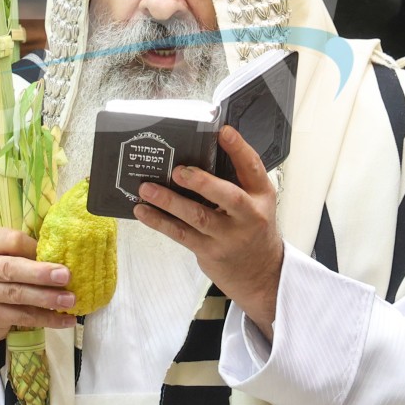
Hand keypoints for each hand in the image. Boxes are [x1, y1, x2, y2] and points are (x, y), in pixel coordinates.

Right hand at [0, 225, 76, 391]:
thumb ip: (19, 251)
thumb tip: (61, 255)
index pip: (11, 240)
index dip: (35, 248)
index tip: (58, 254)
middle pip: (10, 268)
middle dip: (40, 273)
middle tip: (66, 276)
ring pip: (16, 294)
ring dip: (46, 298)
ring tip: (70, 300)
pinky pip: (21, 316)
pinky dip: (46, 319)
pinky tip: (65, 320)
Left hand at [137, 127, 284, 333]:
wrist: (259, 272)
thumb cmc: (251, 228)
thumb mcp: (255, 202)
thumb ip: (236, 179)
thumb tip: (199, 151)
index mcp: (261, 196)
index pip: (253, 168)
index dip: (239, 149)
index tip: (223, 131)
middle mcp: (248, 216)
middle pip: (228, 196)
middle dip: (203, 182)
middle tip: (179, 171)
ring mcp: (228, 236)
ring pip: (197, 217)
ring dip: (169, 201)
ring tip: (147, 188)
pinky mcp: (209, 251)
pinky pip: (181, 234)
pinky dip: (159, 221)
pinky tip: (143, 211)